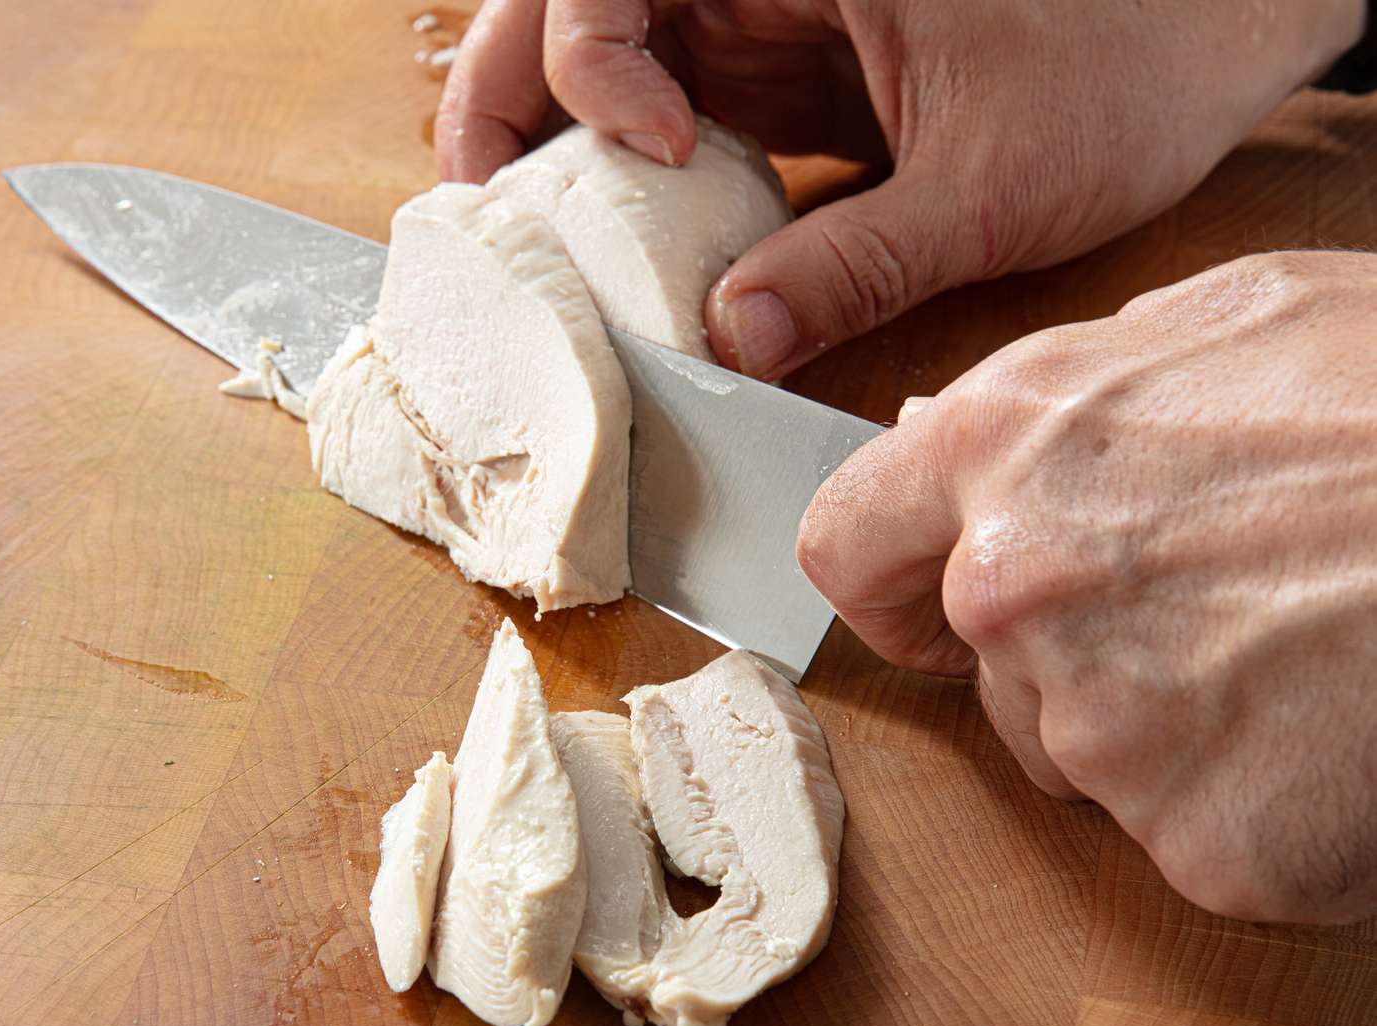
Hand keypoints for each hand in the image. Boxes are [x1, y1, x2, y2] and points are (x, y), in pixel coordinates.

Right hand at [436, 0, 1364, 379]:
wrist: (1200, 42)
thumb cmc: (1127, 67)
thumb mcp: (994, 184)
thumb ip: (860, 261)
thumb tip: (735, 343)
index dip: (600, 58)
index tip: (655, 152)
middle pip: (575, 4)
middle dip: (510, 93)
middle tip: (474, 201)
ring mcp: (763, 21)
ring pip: (605, 57)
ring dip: (550, 139)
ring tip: (515, 233)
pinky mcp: (779, 76)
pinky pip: (666, 111)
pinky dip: (623, 177)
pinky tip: (611, 249)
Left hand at [797, 251, 1376, 924]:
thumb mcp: (1226, 321)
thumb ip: (1054, 390)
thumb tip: (937, 432)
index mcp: (1007, 444)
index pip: (846, 545)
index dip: (885, 581)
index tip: (926, 603)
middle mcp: (1017, 588)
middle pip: (982, 667)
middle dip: (1061, 652)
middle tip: (1208, 607)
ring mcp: (1103, 727)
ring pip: (1079, 756)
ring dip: (1158, 726)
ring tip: (1291, 650)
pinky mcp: (1201, 842)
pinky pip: (1186, 833)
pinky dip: (1251, 803)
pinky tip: (1328, 729)